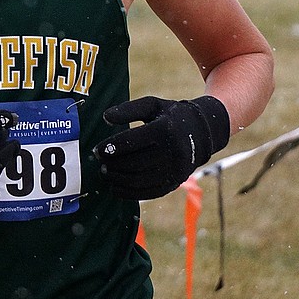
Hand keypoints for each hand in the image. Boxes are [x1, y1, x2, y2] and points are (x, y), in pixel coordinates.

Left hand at [93, 95, 229, 199]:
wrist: (201, 133)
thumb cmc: (169, 116)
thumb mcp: (151, 105)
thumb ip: (128, 109)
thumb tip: (105, 117)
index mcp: (165, 130)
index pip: (132, 141)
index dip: (112, 147)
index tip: (97, 150)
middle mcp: (173, 152)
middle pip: (134, 163)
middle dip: (112, 164)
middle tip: (99, 161)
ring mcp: (175, 170)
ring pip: (140, 180)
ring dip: (118, 179)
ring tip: (104, 172)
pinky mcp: (174, 183)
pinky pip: (148, 192)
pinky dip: (129, 193)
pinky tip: (115, 187)